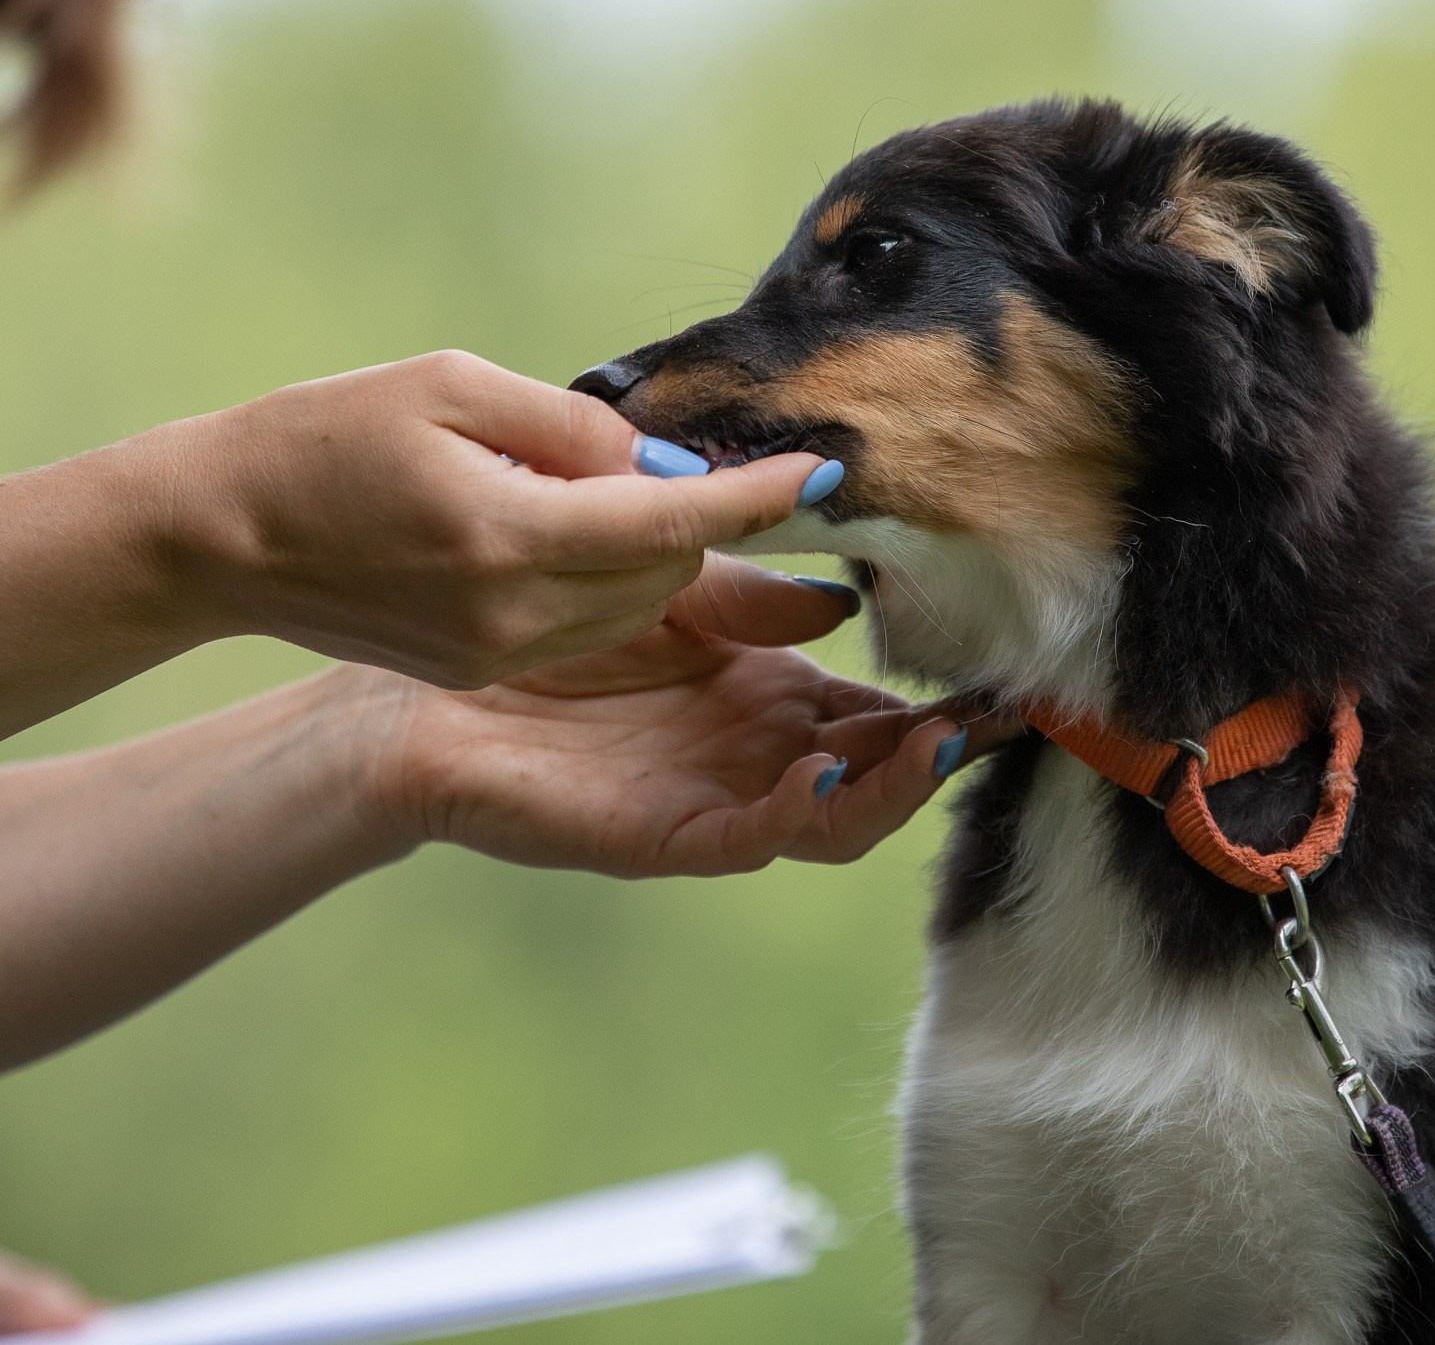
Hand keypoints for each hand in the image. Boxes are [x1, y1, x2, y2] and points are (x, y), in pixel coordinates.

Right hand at [155, 351, 832, 687]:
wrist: (219, 535)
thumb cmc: (326, 435)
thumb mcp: (450, 385)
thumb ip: (574, 425)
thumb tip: (665, 458)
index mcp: (507, 535)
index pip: (673, 519)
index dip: (756, 494)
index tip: (823, 467)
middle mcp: (513, 612)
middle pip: (668, 568)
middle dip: (696, 512)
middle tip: (697, 455)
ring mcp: (497, 651)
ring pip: (637, 604)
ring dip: (656, 548)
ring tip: (614, 487)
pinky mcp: (481, 666)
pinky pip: (586, 621)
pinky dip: (608, 577)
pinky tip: (572, 527)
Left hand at [349, 558, 1016, 875]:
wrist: (424, 693)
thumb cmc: (542, 637)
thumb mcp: (668, 594)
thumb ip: (752, 596)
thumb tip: (844, 599)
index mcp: (765, 693)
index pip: (877, 708)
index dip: (945, 700)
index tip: (1010, 676)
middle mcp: (754, 754)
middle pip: (877, 769)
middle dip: (943, 748)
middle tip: (1005, 715)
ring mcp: (716, 800)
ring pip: (835, 818)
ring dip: (893, 790)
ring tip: (936, 748)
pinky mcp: (661, 838)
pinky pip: (749, 840)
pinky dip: (799, 818)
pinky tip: (824, 781)